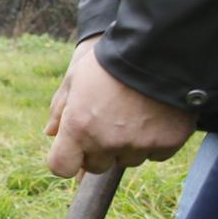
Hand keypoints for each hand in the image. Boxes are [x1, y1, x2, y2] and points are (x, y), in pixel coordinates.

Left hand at [46, 42, 193, 177]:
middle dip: (98, 150)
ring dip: (127, 146)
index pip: (61, 167)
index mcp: (78, 127)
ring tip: (134, 115)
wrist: (160, 51)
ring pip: (128, 160)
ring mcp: (138, 145)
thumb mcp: (76, 78)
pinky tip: (155, 117)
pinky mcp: (167, 144)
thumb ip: (60, 108)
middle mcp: (106, 141)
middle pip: (96, 166)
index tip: (74, 149)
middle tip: (108, 124)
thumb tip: (50, 133)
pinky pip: (155, 154)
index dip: (66, 159)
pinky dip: (155, 141)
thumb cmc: (110, 62)